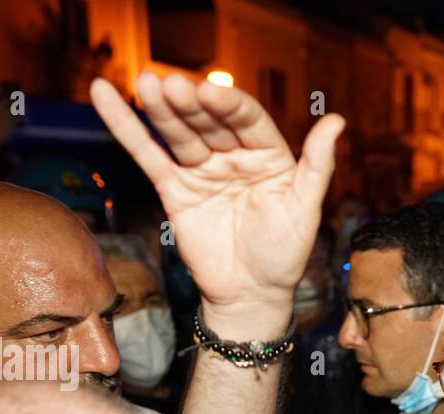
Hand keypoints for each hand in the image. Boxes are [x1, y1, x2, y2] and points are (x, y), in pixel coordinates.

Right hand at [89, 73, 343, 335]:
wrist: (251, 298)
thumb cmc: (284, 257)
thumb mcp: (305, 210)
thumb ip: (318, 165)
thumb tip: (337, 120)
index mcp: (269, 155)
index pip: (247, 120)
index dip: (228, 105)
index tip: (209, 92)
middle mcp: (234, 156)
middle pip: (209, 122)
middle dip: (191, 104)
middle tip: (171, 85)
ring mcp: (203, 171)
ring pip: (180, 134)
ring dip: (160, 110)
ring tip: (145, 85)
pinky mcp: (175, 190)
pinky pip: (149, 156)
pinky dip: (127, 128)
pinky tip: (105, 96)